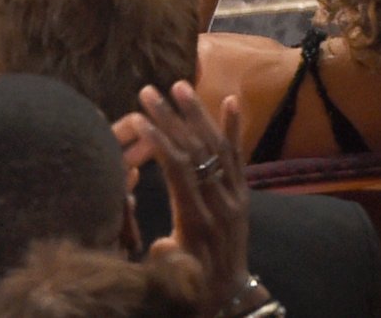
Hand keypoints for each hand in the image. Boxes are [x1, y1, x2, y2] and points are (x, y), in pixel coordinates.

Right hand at [123, 81, 248, 310]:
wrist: (229, 295)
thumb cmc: (189, 283)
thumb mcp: (164, 265)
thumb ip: (153, 239)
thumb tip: (136, 209)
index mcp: (194, 219)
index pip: (176, 169)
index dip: (157, 140)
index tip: (137, 116)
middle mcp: (218, 202)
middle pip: (194, 150)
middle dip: (169, 117)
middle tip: (148, 90)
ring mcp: (235, 196)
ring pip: (217, 147)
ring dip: (197, 113)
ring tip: (179, 85)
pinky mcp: (243, 194)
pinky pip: (239, 156)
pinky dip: (235, 127)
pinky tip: (231, 100)